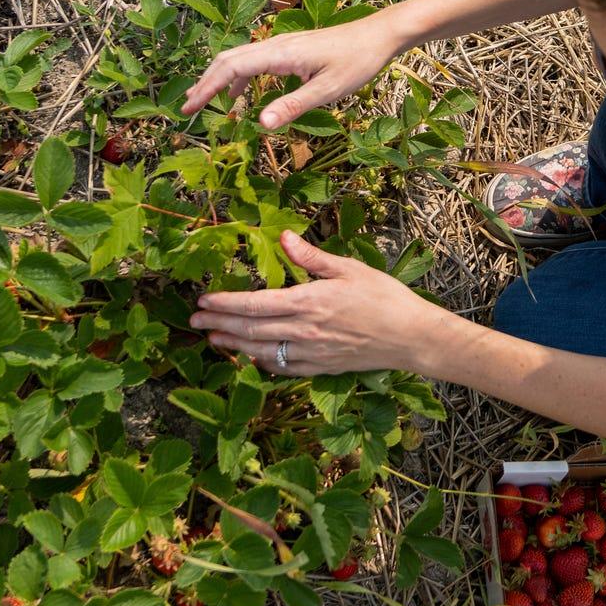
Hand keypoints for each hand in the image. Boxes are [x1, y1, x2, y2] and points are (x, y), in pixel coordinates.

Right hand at [180, 13, 402, 130]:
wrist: (378, 35)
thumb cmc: (357, 61)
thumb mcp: (328, 90)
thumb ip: (293, 106)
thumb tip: (259, 124)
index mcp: (279, 53)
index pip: (231, 69)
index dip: (207, 88)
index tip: (189, 109)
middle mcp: (275, 45)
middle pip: (228, 60)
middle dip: (205, 83)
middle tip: (188, 109)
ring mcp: (282, 45)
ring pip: (239, 58)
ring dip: (220, 79)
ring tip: (206, 104)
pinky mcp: (290, 49)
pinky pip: (255, 61)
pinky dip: (239, 78)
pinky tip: (240, 97)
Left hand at [190, 231, 437, 376]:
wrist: (410, 337)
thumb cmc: (384, 297)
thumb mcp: (350, 269)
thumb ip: (312, 257)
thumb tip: (285, 237)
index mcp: (308, 302)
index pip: (255, 304)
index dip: (225, 302)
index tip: (204, 299)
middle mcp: (303, 331)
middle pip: (249, 329)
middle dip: (218, 323)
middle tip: (194, 320)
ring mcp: (310, 353)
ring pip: (260, 351)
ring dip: (232, 344)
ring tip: (212, 338)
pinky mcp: (319, 368)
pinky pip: (281, 368)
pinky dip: (259, 362)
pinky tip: (249, 356)